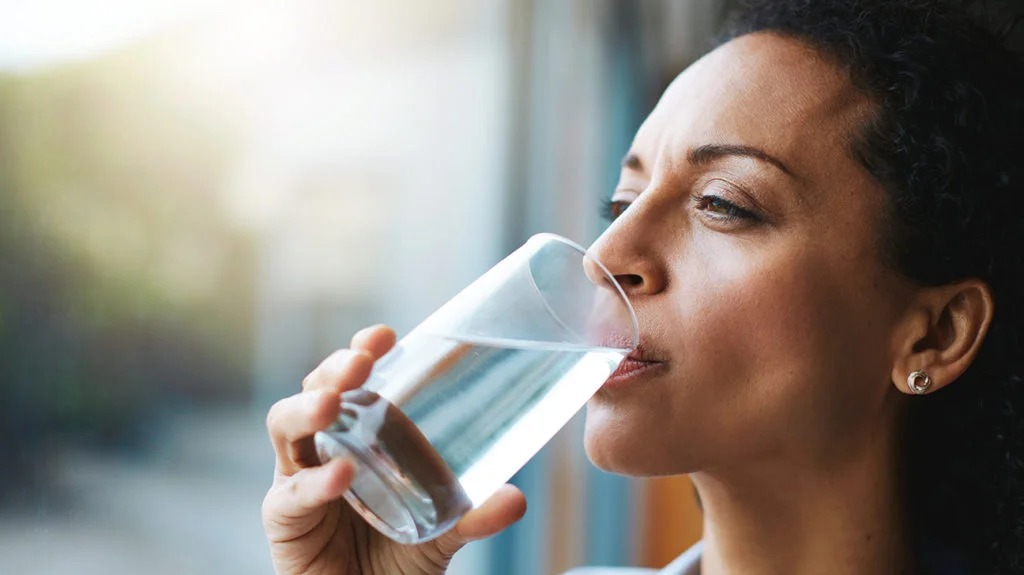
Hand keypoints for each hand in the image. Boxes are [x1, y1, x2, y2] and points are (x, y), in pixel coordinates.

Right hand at [262, 324, 526, 574]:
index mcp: (356, 435)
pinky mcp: (283, 519)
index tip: (386, 335)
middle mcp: (321, 448)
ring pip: (284, 429)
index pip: (353, 381)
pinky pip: (288, 495)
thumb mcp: (444, 530)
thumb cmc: (397, 555)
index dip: (361, 352)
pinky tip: (341, 474)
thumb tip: (517, 498)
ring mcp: (296, 479)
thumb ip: (475, 516)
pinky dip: (313, 483)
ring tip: (334, 403)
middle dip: (333, 370)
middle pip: (315, 392)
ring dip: (306, 408)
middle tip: (360, 363)